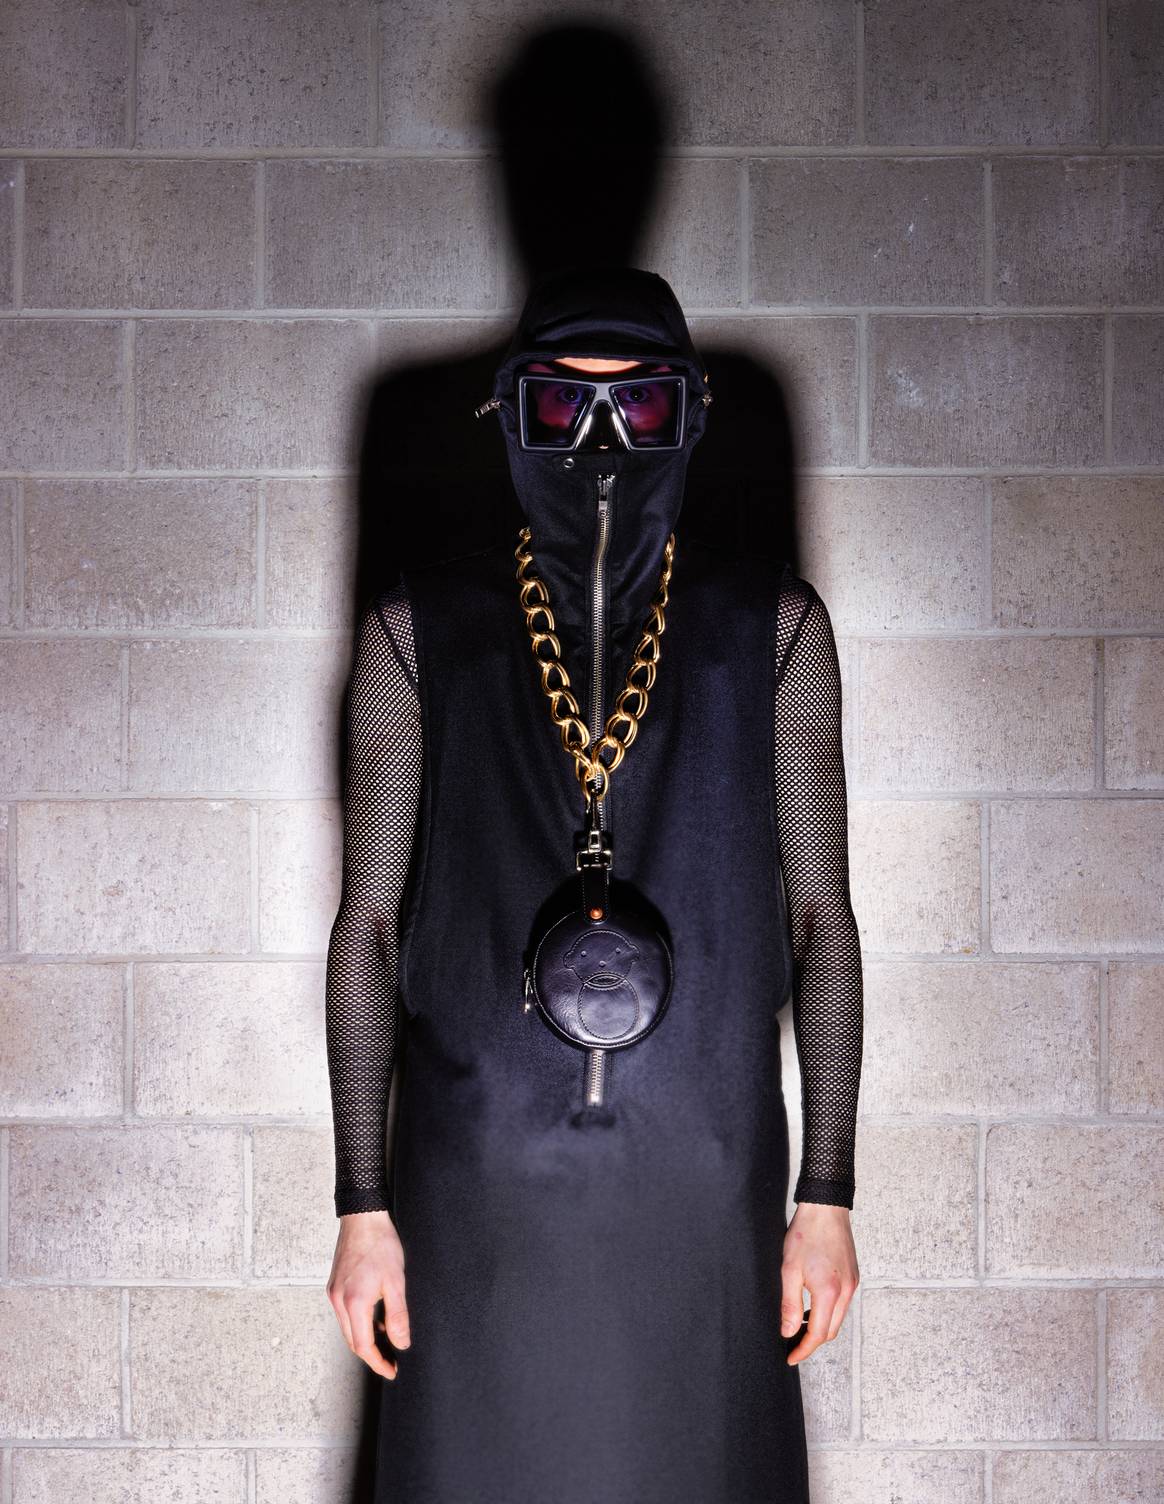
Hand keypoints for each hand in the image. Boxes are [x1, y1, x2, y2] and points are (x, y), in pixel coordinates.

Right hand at [327, 1210, 410, 1379]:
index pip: (363, 1346)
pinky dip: (359, 1323)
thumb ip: (398, 1316)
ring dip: (365, 1339)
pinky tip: (375, 1320)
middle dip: (371, 1356)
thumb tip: (402, 1342)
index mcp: (354, 1302)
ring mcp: (334, 1293)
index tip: (391, 1371)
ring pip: (348, 1328)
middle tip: (390, 1362)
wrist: (363, 1218)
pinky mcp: (334, 1286)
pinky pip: (345, 1314)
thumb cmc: (380, 1244)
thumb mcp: (396, 1281)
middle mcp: (338, 1301)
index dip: (378, 1362)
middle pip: (353, 1341)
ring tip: (386, 1342)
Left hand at [780, 1202, 858, 1364]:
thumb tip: (788, 1331)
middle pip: (832, 1331)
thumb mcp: (789, 1269)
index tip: (791, 1357)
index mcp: (830, 1292)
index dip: (804, 1350)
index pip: (819, 1334)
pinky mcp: (853, 1276)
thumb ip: (790, 1304)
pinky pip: (842, 1304)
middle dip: (812, 1343)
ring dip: (821, 1327)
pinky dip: (828, 1313)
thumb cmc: (806, 1234)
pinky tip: (813, 1307)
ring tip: (800, 1327)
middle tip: (793, 1345)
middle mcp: (846, 1291)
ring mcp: (852, 1284)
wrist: (826, 1208)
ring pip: (838, 1318)